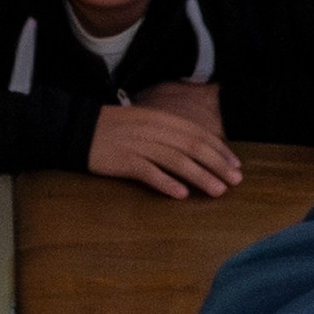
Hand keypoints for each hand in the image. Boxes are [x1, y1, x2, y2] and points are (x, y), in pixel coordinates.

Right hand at [88, 93, 241, 199]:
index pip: (198, 134)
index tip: (236, 166)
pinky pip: (148, 172)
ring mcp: (139, 145)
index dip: (219, 150)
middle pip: (192, 147)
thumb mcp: (146, 123)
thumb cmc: (115, 129)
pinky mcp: (123, 160)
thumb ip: (169, 135)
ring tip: (217, 191)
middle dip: (217, 165)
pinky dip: (166, 183)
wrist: (78, 128)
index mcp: (161, 119)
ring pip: (176, 160)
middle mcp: (154, 130)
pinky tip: (181, 195)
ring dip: (200, 177)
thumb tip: (197, 152)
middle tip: (235, 182)